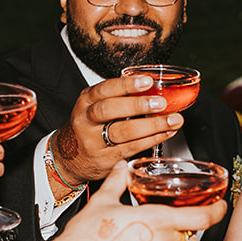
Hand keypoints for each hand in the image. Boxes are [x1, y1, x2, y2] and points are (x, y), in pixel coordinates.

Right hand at [30, 163, 225, 240]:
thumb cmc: (83, 239)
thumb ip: (119, 182)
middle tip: (147, 229)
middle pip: (181, 236)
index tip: (220, 206)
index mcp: (155, 221)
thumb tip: (124, 167)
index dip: (217, 211)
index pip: (201, 217)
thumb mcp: (102, 202)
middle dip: (170, 231)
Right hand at [50, 74, 183, 185]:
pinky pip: (130, 148)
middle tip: (161, 103)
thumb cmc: (88, 127)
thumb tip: (153, 86)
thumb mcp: (93, 107)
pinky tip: (165, 133)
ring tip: (172, 120)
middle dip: (138, 105)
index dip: (127, 85)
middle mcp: (86, 120)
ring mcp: (94, 141)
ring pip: (123, 132)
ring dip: (152, 125)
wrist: (68, 158)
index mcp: (86, 101)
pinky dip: (151, 140)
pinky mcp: (105, 159)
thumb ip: (116, 97)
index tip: (147, 81)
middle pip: (110, 110)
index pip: (105, 89)